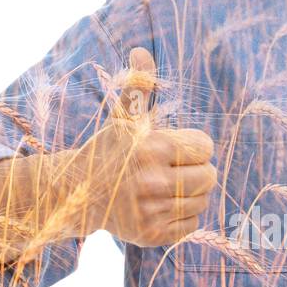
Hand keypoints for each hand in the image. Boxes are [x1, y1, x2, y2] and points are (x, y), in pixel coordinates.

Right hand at [74, 47, 216, 246]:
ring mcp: (152, 211)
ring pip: (203, 201)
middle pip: (210, 176)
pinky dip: (182, 215)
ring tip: (166, 186)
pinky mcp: (151, 235)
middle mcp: (153, 182)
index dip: (192, 145)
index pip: (206, 147)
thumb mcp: (123, 116)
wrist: (76, 193)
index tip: (172, 147)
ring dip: (190, 193)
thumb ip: (138, 85)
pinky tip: (161, 205)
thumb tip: (141, 50)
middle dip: (195, 170)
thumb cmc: (108, 149)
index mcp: (153, 147)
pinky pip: (192, 224)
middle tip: (171, 168)